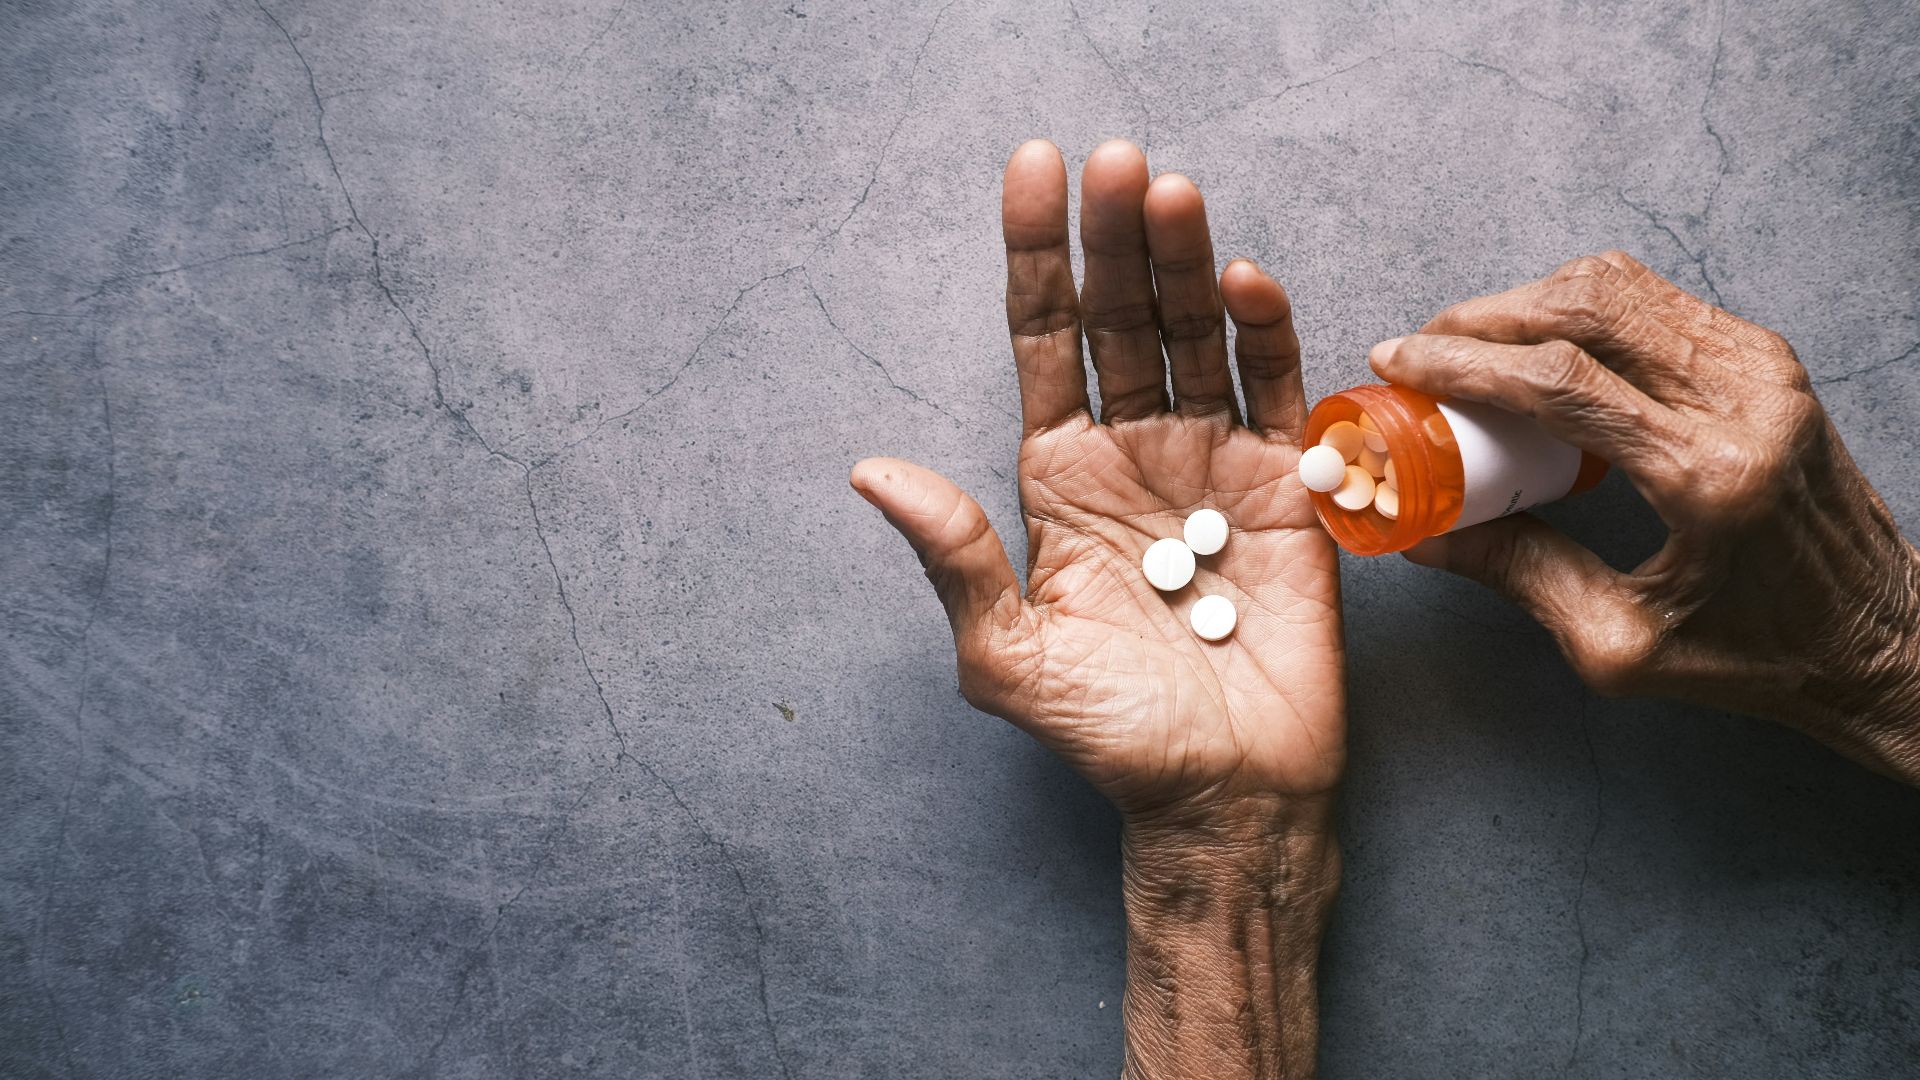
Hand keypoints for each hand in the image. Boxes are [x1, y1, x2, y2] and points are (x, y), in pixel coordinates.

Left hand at [852, 139, 1343, 1077]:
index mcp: (1057, 476)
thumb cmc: (1110, 732)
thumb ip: (953, 555)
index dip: (1037, 256)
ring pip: (1195, 336)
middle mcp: (1131, 451)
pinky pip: (1275, 390)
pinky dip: (1266, 332)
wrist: (1224, 792)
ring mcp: (1211, 460)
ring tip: (1172, 193)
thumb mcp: (1006, 653)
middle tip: (1116, 161)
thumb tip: (870, 469)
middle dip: (1114, 238)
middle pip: (1120, 319)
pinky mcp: (1286, 484)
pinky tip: (1246, 280)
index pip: (1044, 340)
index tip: (1032, 171)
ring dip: (1185, 262)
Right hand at [1371, 251, 1919, 780]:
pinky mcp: (1768, 361)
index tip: (1399, 360)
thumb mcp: (1621, 645)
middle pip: (1586, 306)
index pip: (1562, 380)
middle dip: (1485, 316)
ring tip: (1473, 343)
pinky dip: (1582, 309)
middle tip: (1423, 346)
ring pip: (1621, 286)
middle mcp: (1744, 403)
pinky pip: (1656, 302)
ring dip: (1531, 301)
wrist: (1880, 639)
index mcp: (1706, 475)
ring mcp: (1764, 370)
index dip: (1463, 360)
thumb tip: (1428, 534)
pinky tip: (1542, 348)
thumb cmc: (1760, 654)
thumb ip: (1521, 574)